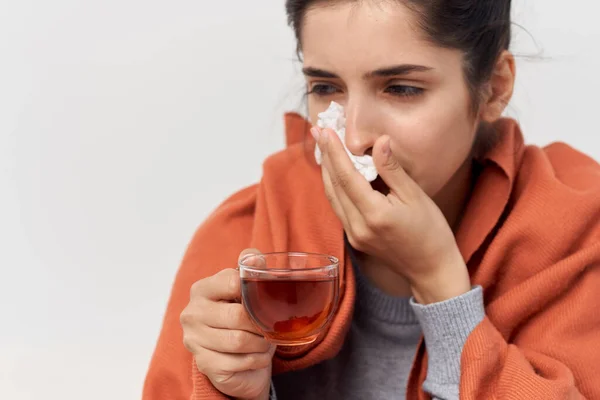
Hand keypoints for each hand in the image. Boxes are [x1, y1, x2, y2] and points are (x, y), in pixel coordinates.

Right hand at [180, 249, 274, 399]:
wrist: (234, 357)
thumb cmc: (241, 318)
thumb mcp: (246, 291)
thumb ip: (249, 268)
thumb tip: (255, 256)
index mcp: (201, 289)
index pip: (231, 282)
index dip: (253, 291)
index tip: (263, 299)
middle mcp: (192, 313)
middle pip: (237, 316)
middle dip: (260, 324)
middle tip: (271, 326)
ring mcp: (194, 340)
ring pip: (239, 341)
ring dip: (260, 343)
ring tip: (266, 341)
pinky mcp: (204, 364)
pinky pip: (238, 362)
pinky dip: (256, 360)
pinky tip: (258, 356)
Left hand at [313, 127, 470, 303]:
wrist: (432, 270)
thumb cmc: (431, 232)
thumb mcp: (415, 197)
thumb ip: (392, 170)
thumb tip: (379, 142)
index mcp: (374, 215)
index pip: (346, 177)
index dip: (334, 152)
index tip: (325, 130)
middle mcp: (358, 227)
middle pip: (333, 186)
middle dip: (325, 157)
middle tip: (318, 131)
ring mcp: (354, 235)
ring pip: (333, 197)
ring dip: (327, 171)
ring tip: (323, 147)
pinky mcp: (355, 239)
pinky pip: (339, 208)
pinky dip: (335, 187)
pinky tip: (336, 172)